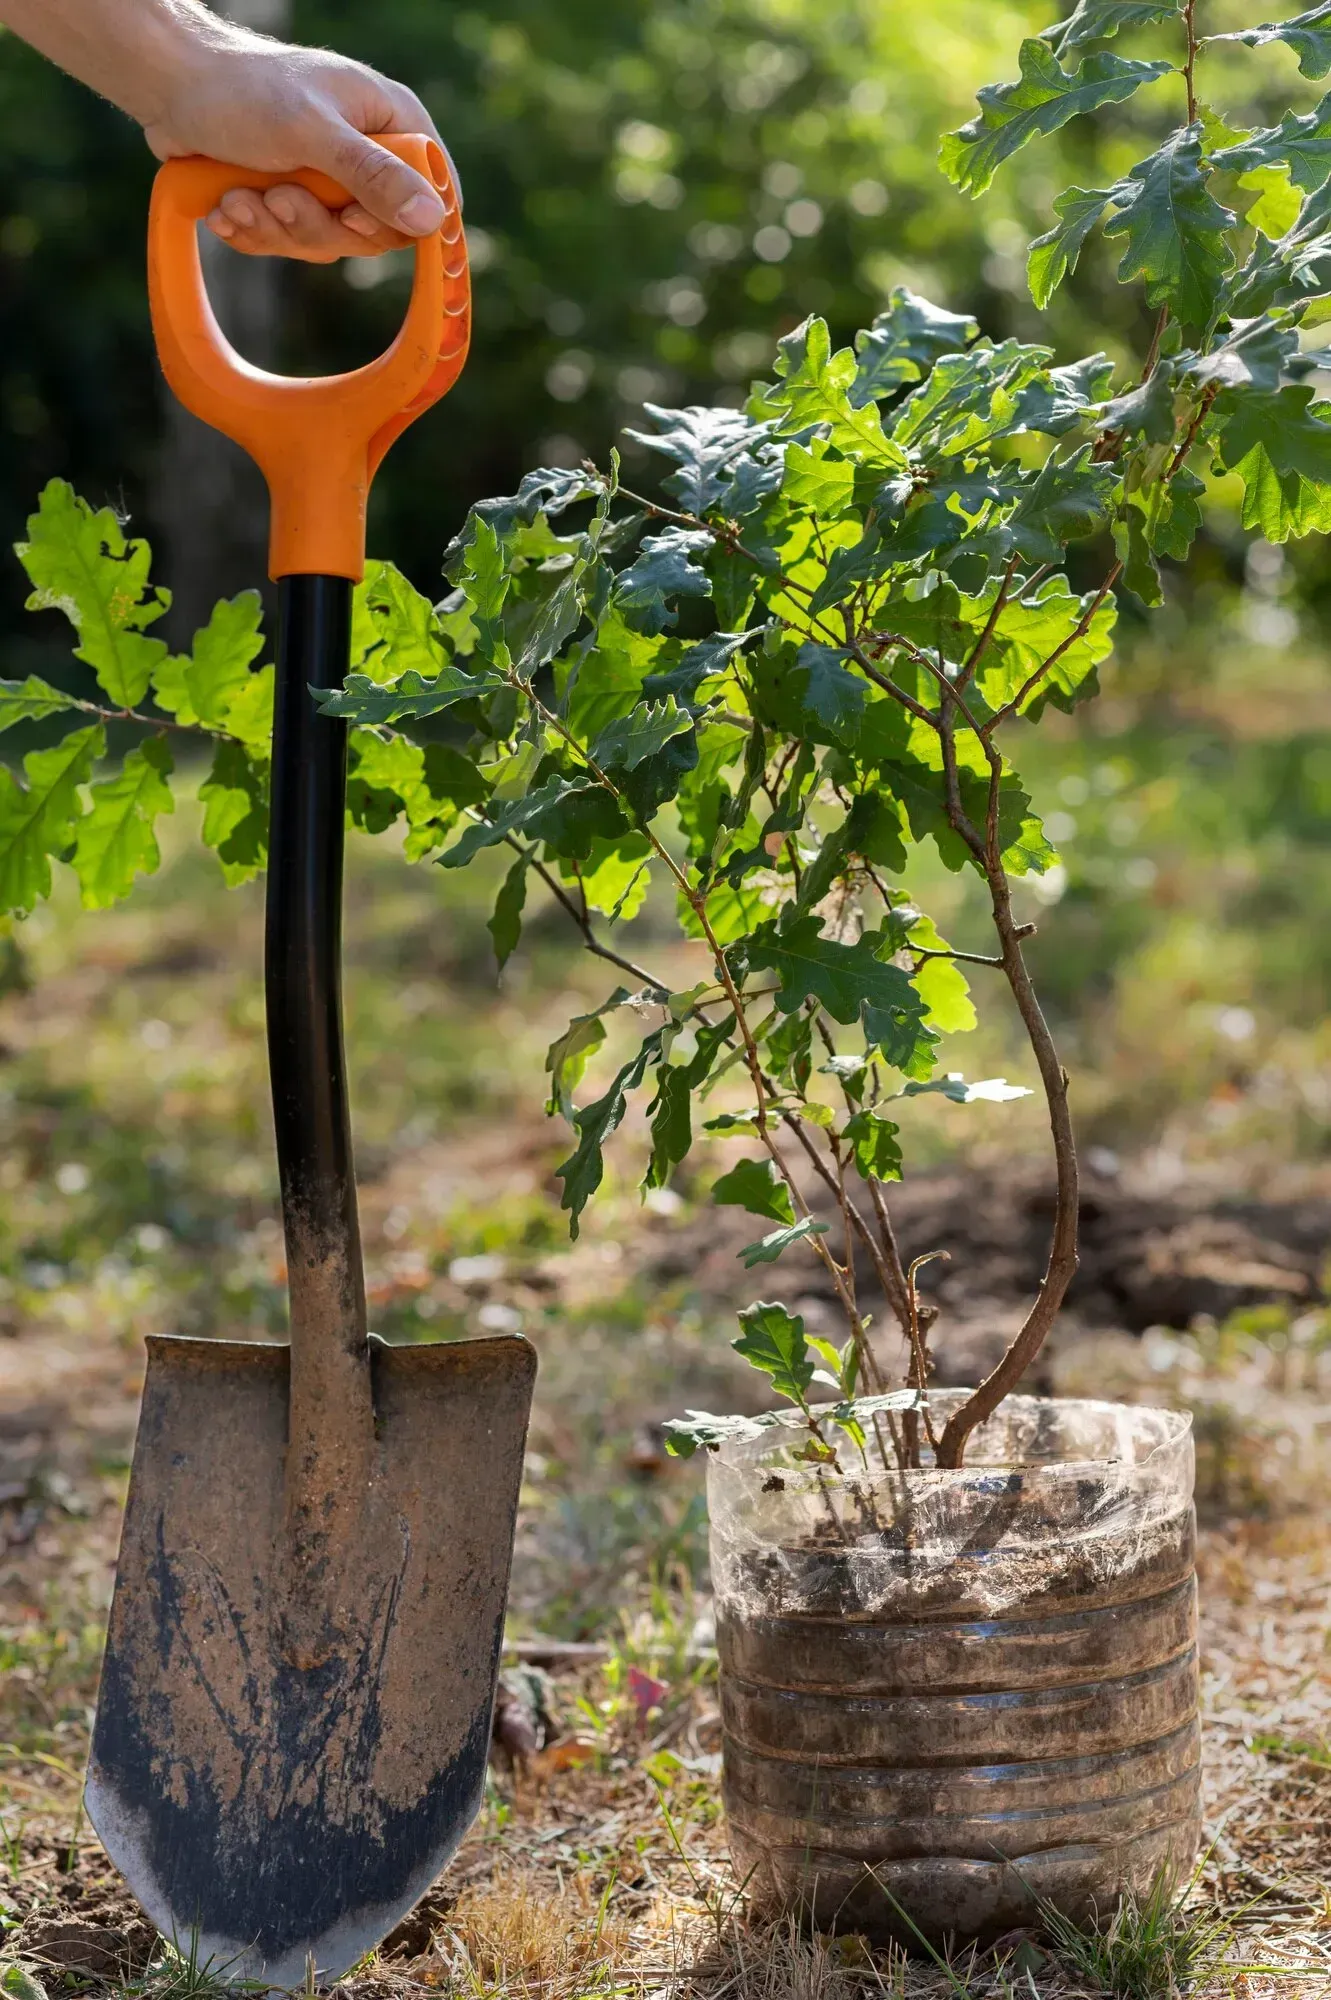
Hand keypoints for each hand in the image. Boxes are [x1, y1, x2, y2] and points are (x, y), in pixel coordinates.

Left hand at [144, 29, 456, 262]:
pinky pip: (290, 244)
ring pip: (328, 243)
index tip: (355, 222)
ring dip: (276, 229)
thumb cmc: (244, 89)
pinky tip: (227, 204)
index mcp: (392, 123)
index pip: (434, 193)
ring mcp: (330, 182)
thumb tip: (432, 220)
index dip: (403, 222)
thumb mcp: (313, 132)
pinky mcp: (293, 201)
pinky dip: (255, 232)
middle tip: (277, 198)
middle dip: (317, 225)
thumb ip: (373, 176)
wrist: (170, 86)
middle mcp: (369, 155)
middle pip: (376, 233)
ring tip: (238, 196)